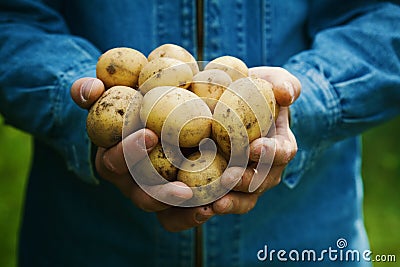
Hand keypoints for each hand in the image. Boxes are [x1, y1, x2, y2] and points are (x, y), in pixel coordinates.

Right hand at [71, 77, 214, 231]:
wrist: (154, 116)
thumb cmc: (131, 104)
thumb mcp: (110, 94)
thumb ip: (91, 91)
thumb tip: (92, 89)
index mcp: (113, 160)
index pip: (115, 161)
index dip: (129, 151)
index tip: (150, 134)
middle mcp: (132, 182)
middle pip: (142, 196)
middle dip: (162, 194)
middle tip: (183, 191)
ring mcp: (153, 194)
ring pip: (164, 212)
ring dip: (184, 212)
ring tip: (207, 207)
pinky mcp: (173, 201)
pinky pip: (179, 217)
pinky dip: (194, 215)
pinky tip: (214, 207)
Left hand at [211, 67, 300, 214]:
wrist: (229, 107)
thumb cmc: (252, 93)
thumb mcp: (270, 80)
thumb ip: (282, 82)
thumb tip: (286, 94)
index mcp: (279, 146)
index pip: (282, 151)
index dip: (272, 152)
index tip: (256, 147)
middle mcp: (265, 169)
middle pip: (261, 182)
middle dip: (247, 181)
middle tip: (229, 178)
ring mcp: (245, 182)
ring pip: (243, 199)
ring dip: (231, 203)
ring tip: (214, 204)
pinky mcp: (223, 190)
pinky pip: (219, 202)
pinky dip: (209, 208)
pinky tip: (196, 207)